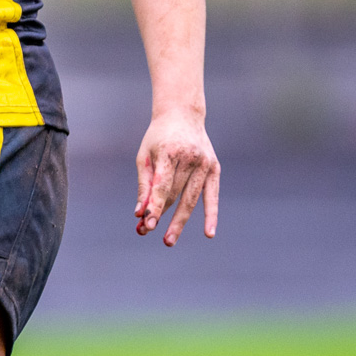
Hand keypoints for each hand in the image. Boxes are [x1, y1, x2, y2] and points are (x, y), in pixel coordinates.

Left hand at [134, 111, 219, 245]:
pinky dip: (211, 215)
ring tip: (168, 240)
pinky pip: (212, 195)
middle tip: (148, 234)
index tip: (147, 224)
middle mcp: (190, 157)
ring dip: (178, 221)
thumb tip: (140, 213)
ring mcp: (205, 163)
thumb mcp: (145, 156)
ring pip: (190, 198)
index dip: (155, 206)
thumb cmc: (158, 138)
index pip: (162, 186)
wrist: (183, 114)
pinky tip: (209, 233)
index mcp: (170, 152)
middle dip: (161, 215)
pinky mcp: (215, 168)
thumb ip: (144, 186)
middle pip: (175, 194)